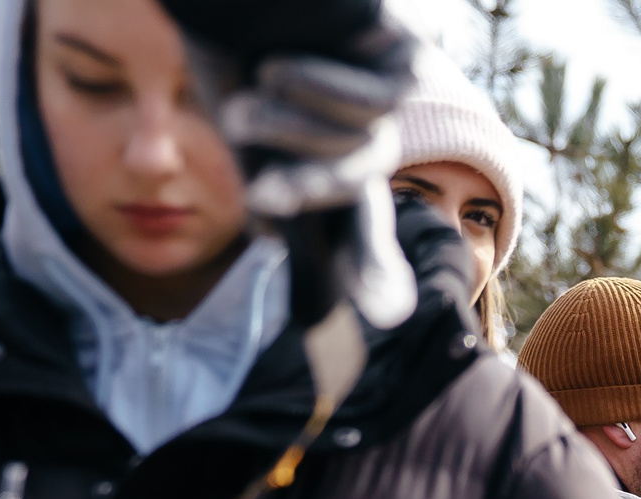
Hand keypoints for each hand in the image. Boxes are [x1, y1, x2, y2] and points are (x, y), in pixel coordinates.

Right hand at [211, 33, 418, 328]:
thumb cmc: (233, 43)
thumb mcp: (244, 125)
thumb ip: (271, 187)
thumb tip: (285, 245)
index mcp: (330, 153)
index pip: (356, 222)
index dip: (370, 266)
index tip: (388, 314)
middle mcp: (367, 130)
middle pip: (359, 193)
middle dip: (309, 197)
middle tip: (262, 198)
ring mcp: (390, 96)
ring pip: (366, 150)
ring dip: (293, 134)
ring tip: (245, 103)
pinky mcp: (407, 59)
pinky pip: (379, 105)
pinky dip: (323, 92)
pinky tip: (281, 67)